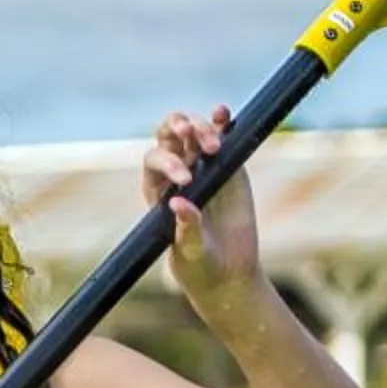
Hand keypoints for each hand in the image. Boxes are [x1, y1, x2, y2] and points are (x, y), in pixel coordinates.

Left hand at [143, 106, 262, 317]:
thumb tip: (179, 204)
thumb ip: (187, 229)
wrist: (228, 273)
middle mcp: (177, 172)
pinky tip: (223, 114)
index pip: (155, 162)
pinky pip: (224, 137)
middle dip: (177, 128)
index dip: (168, 163)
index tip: (187, 180)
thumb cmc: (199, 266)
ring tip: (214, 142)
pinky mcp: (230, 167)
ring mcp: (204, 166)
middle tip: (191, 133)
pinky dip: (222, 122)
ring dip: (202, 126)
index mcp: (157, 189)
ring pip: (195, 132)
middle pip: (170, 136)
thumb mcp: (191, 252)